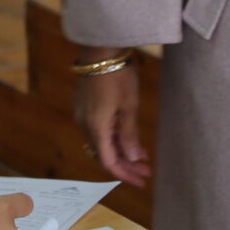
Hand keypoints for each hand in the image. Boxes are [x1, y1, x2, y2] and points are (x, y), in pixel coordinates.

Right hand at [71, 60, 149, 186]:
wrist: (101, 49)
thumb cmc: (118, 75)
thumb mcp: (129, 106)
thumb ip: (129, 135)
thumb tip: (134, 159)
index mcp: (96, 128)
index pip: (109, 162)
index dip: (125, 174)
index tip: (142, 180)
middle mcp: (84, 124)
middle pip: (104, 154)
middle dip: (126, 164)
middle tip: (147, 170)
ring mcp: (82, 114)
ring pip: (101, 142)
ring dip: (121, 151)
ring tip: (142, 155)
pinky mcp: (84, 105)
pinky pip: (98, 129)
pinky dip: (113, 138)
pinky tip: (127, 137)